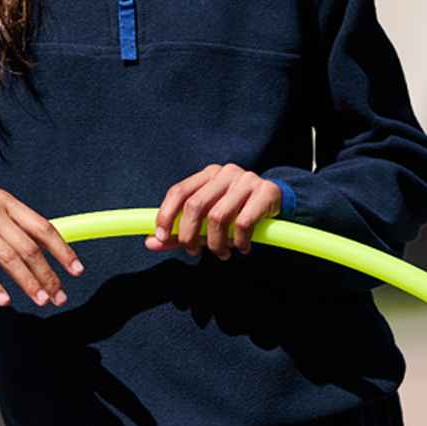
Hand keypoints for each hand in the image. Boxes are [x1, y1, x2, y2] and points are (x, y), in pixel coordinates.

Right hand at [0, 170, 84, 307]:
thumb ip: (11, 220)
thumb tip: (38, 245)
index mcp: (6, 201)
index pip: (42, 227)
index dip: (62, 250)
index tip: (76, 270)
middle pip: (29, 247)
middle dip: (48, 274)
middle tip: (59, 295)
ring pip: (8, 258)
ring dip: (28, 282)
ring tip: (40, 300)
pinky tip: (4, 300)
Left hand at [144, 163, 281, 259]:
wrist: (276, 199)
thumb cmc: (236, 210)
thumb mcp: (207, 219)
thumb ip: (179, 231)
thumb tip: (150, 243)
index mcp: (207, 174)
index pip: (178, 191)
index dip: (165, 214)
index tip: (160, 236)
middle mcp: (225, 172)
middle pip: (195, 205)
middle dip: (189, 234)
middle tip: (194, 251)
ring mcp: (246, 180)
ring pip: (218, 217)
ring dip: (216, 243)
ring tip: (222, 253)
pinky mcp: (266, 191)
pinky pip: (243, 222)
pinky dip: (239, 241)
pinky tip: (242, 247)